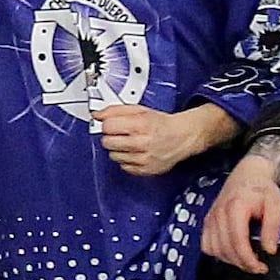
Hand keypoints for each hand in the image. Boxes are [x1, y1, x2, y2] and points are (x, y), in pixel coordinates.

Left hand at [98, 101, 237, 180]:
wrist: (182, 137)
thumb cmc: (161, 124)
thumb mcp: (139, 110)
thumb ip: (115, 110)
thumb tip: (97, 115)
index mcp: (140, 124)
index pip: (107, 127)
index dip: (107, 125)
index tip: (111, 125)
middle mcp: (142, 142)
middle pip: (108, 143)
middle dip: (111, 138)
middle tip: (120, 135)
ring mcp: (144, 158)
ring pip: (114, 156)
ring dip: (118, 150)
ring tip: (130, 144)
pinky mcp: (145, 170)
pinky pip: (124, 167)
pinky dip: (127, 160)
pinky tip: (135, 153)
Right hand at [201, 148, 279, 271]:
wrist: (248, 175)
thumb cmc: (262, 189)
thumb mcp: (276, 204)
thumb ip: (273, 227)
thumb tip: (269, 250)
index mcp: (235, 207)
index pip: (237, 241)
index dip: (248, 259)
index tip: (261, 267)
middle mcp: (219, 213)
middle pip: (225, 248)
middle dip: (242, 263)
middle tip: (258, 267)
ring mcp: (211, 218)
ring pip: (214, 249)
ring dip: (231, 260)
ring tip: (247, 261)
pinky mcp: (208, 222)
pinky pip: (207, 245)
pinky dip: (218, 253)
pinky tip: (233, 253)